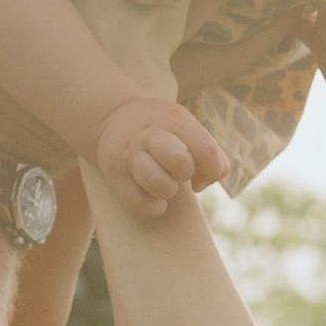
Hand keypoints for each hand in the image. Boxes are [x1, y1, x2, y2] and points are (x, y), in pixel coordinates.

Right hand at [96, 90, 227, 217]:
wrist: (113, 118)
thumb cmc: (162, 129)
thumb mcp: (185, 125)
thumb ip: (207, 149)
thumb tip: (209, 179)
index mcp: (175, 121)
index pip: (206, 150)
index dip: (212, 171)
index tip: (202, 174)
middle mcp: (151, 135)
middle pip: (181, 161)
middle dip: (186, 174)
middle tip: (179, 173)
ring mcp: (131, 155)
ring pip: (159, 184)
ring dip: (168, 191)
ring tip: (164, 185)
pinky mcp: (115, 176)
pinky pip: (140, 204)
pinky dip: (153, 208)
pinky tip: (153, 198)